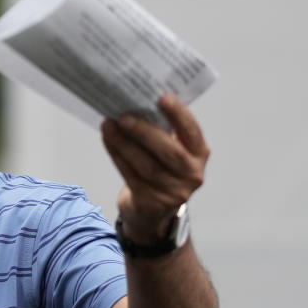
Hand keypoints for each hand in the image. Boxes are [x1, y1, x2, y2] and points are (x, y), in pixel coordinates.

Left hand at [101, 93, 209, 241]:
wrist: (152, 209)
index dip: (179, 115)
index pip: (192, 132)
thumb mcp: (169, 149)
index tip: (162, 97)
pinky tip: (108, 140)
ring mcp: (174, 193)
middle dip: (145, 132)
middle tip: (124, 116)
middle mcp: (192, 175)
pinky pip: (131, 176)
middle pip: (169, 152)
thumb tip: (136, 100)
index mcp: (199, 154)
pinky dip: (117, 156)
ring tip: (108, 125)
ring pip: (146, 165)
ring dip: (124, 143)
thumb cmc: (159, 168)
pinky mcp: (152, 204)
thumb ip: (162, 130)